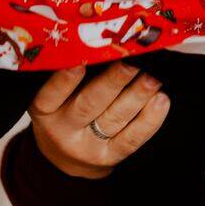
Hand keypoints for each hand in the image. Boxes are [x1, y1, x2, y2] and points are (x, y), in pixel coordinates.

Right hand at [27, 61, 170, 177]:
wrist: (65, 160)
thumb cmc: (63, 114)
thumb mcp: (53, 99)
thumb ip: (69, 75)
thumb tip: (104, 44)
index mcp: (43, 111)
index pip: (51, 95)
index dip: (64, 80)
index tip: (80, 61)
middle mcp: (63, 130)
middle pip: (89, 104)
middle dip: (113, 81)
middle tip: (132, 61)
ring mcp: (87, 147)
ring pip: (114, 118)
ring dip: (137, 95)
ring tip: (153, 77)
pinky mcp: (109, 157)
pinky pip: (132, 139)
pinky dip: (149, 119)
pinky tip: (161, 101)